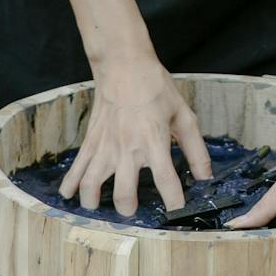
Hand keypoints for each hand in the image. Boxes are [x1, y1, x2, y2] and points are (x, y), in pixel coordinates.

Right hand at [59, 54, 212, 212]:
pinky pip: (76, 167)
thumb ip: (195, 149)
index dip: (173, 201)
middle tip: (133, 210)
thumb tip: (205, 176)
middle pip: (123, 192)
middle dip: (129, 209)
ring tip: (100, 207)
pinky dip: (70, 184)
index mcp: (154, 141)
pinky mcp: (91, 140)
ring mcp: (105, 146)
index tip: (176, 210)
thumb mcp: (183, 115)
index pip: (165, 180)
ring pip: (92, 184)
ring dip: (94, 202)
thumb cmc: (156, 88)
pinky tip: (69, 196)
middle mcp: (128, 148)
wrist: (124, 65)